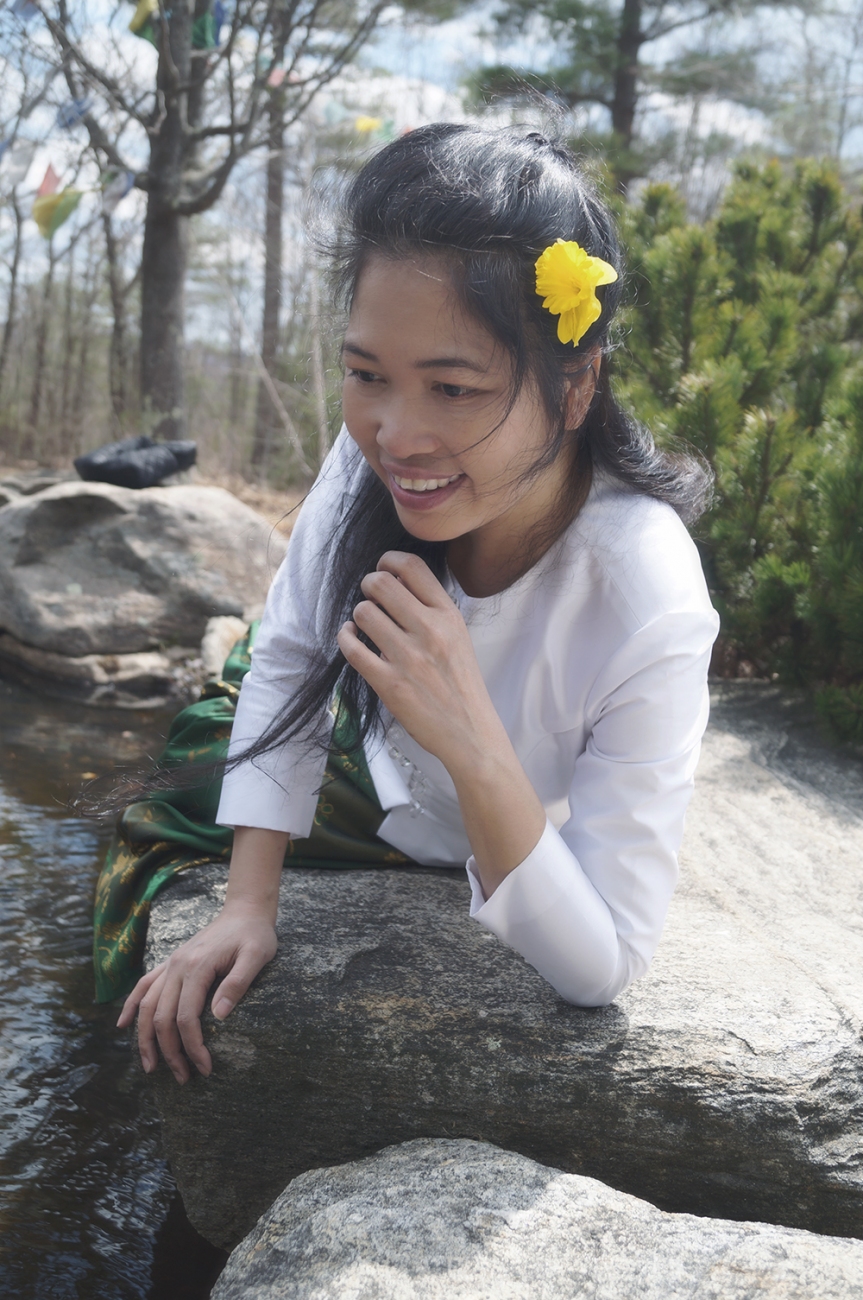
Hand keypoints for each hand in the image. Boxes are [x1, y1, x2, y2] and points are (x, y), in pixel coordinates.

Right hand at [116, 903, 277, 1083]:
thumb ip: (238, 983)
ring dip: (145, 1038)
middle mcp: (177, 965)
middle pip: (162, 1017)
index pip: (186, 1017)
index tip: (205, 1068)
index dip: (192, 1047)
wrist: (244, 910)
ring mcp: (171, 963)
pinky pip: (143, 985)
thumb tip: (220, 1015)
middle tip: (183, 1079)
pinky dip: (130, 1006)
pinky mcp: (171, 962)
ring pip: (147, 1005)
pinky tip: (122, 1025)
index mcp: (197, 966)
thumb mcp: (256, 956)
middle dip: (169, 1052)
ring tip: (151, 1067)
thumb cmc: (255, 935)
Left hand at [338, 550, 546, 896]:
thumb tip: (395, 581)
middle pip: (381, 583)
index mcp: (449, 615)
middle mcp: (429, 630)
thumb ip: (433, 609)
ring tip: (363, 624)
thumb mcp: (458, 637)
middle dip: (368, 585)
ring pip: (363, 612)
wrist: (470, 733)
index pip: (412, 566)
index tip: (382, 569)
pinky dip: (346, 638)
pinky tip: (352, 639)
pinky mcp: (389, 683)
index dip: (388, 561)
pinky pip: (352, 647)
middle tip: (369, 596)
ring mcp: (408, 657)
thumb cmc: (461, 685)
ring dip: (358, 614)